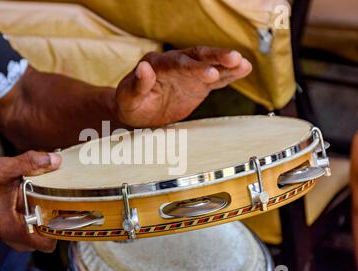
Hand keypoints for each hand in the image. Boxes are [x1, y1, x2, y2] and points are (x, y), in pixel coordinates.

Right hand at [0, 150, 60, 251]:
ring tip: (47, 196)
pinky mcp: (26, 232)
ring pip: (50, 230)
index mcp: (14, 231)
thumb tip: (56, 160)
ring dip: (52, 214)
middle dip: (58, 216)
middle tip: (55, 196)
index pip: (48, 242)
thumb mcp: (0, 169)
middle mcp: (21, 241)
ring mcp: (24, 239)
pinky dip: (46, 214)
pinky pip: (44, 227)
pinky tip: (41, 199)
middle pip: (53, 235)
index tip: (61, 205)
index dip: (59, 225)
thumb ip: (27, 163)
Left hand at [115, 47, 252, 127]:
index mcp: (157, 64)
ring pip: (210, 65)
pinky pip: (215, 78)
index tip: (210, 73)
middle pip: (198, 57)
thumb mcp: (128, 98)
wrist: (136, 112)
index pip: (179, 64)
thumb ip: (138, 84)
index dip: (195, 68)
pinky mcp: (197, 84)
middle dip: (216, 57)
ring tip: (244, 64)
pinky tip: (243, 70)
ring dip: (227, 64)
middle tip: (234, 58)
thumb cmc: (129, 104)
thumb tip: (144, 67)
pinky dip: (229, 75)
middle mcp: (175, 64)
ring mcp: (188, 73)